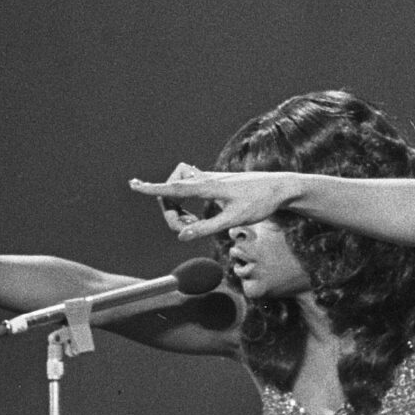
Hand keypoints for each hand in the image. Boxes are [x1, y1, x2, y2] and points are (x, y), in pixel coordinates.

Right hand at [127, 164, 296, 242]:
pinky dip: (187, 198)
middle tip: (183, 228)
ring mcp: (211, 178)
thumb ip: (206, 228)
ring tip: (191, 221)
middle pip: (173, 189)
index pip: (174, 188)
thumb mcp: (234, 220)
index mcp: (209, 187)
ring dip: (178, 203)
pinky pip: (191, 185)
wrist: (281, 188)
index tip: (133, 184)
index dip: (152, 188)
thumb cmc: (260, 203)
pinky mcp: (216, 181)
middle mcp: (207, 179)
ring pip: (181, 185)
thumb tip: (181, 236)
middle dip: (170, 209)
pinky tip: (196, 211)